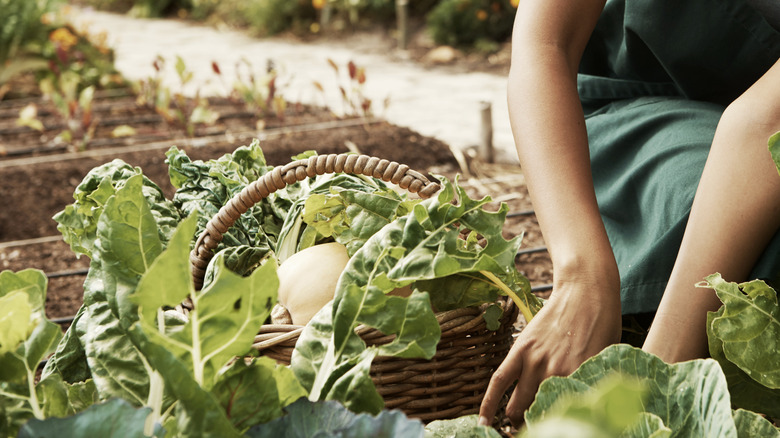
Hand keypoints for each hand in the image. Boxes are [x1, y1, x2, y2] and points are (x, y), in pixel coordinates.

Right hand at [478, 281, 620, 426]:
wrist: (586, 290)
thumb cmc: (603, 324)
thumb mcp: (606, 361)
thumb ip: (591, 385)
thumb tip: (584, 409)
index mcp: (580, 380)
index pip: (564, 417)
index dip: (559, 428)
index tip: (558, 430)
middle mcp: (556, 376)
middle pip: (538, 415)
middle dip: (536, 428)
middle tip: (538, 430)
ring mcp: (535, 363)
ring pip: (517, 404)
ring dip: (516, 419)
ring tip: (518, 426)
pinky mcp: (521, 351)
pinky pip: (499, 381)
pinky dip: (489, 404)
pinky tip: (484, 421)